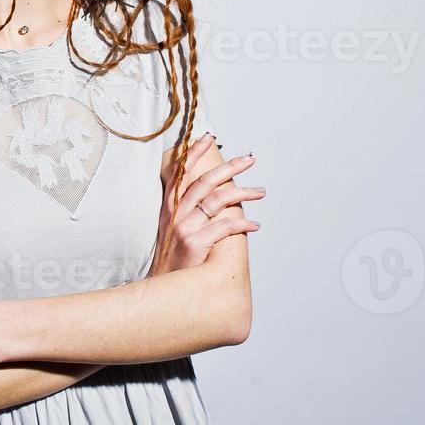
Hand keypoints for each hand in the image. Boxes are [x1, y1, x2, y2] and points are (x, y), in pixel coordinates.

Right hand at [150, 133, 264, 275]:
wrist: (162, 286)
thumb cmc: (173, 257)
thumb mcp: (171, 228)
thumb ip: (185, 209)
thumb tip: (212, 193)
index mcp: (169, 206)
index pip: (180, 172)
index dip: (193, 153)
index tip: (208, 138)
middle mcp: (175, 213)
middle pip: (204, 181)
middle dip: (230, 167)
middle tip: (250, 159)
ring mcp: (184, 227)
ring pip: (218, 200)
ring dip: (243, 193)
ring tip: (262, 192)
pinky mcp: (195, 243)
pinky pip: (224, 227)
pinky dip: (243, 224)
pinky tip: (255, 225)